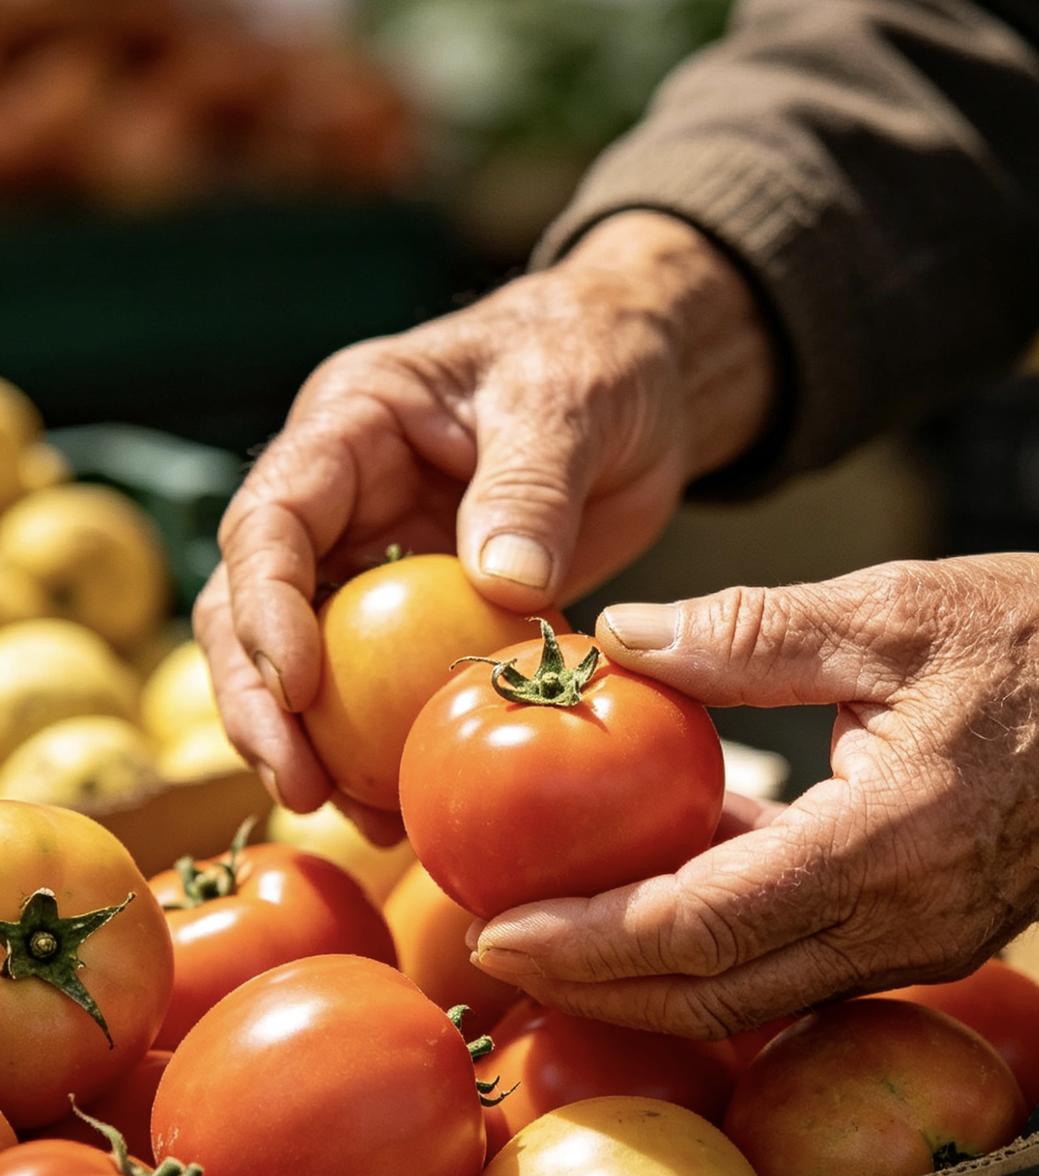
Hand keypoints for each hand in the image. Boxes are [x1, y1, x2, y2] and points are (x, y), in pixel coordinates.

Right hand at [194, 212, 771, 832]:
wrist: (642, 381)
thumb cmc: (594, 360)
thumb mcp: (566, 405)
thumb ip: (530, 487)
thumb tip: (503, 584)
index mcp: (351, 426)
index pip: (272, 518)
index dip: (267, 605)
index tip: (298, 686)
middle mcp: (345, 498)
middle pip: (257, 604)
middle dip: (264, 699)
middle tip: (302, 785)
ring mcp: (380, 557)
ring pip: (311, 657)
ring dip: (320, 739)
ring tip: (361, 815)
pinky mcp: (428, 609)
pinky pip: (393, 681)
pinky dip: (395, 739)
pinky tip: (414, 797)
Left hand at [469, 551, 1038, 1034]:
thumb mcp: (889, 610)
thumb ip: (745, 633)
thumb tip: (619, 640)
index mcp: (889, 842)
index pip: (703, 926)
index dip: (590, 942)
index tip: (497, 931)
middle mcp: (906, 922)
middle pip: (716, 996)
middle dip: (596, 987)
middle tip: (496, 951)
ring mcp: (926, 942)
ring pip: (758, 996)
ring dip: (652, 980)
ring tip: (560, 934)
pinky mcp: (936, 934)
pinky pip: (804, 965)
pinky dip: (721, 951)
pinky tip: (669, 893)